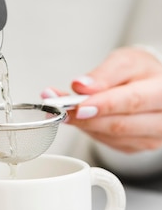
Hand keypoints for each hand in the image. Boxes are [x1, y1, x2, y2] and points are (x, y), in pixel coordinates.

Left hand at [42, 46, 161, 152]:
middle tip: (58, 107)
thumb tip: (81, 87)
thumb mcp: (125, 61)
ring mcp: (151, 138)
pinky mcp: (136, 147)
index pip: (133, 101)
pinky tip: (80, 116)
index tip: (78, 105)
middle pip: (120, 125)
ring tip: (62, 107)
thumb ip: (104, 74)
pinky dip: (88, 129)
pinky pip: (107, 142)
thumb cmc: (140, 71)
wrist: (151, 85)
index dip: (104, 105)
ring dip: (82, 123)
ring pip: (111, 137)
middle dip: (85, 117)